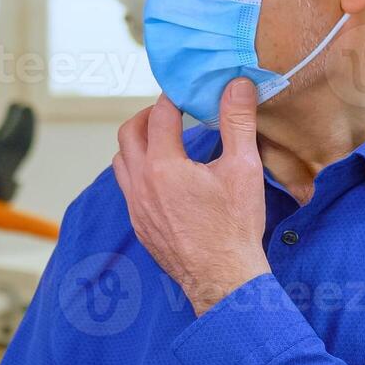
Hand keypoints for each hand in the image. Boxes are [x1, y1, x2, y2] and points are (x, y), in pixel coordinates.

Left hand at [111, 78, 270, 316]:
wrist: (223, 278)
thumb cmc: (235, 227)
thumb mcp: (243, 168)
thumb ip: (237, 122)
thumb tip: (237, 85)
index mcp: (163, 166)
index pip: (160, 115)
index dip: (172, 97)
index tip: (185, 90)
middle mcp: (141, 183)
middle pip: (128, 134)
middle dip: (146, 116)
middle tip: (168, 111)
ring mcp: (136, 206)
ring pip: (121, 161)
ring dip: (137, 144)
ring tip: (162, 140)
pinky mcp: (139, 223)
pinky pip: (127, 187)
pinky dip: (138, 171)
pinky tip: (163, 176)